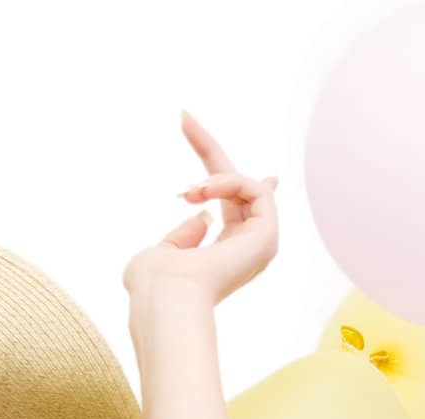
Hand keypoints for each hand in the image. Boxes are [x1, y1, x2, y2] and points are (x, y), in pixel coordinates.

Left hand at [121, 111, 279, 307]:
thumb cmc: (156, 284)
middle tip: (182, 116)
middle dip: (208, 149)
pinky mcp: (268, 234)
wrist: (167, 297)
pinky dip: (227, 182)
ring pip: (246, 184)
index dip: (224, 177)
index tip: (206, 145)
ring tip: (188, 192)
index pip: (233, 208)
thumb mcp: (162, 252)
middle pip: (238, 186)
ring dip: (213, 177)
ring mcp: (261, 242)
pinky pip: (254, 187)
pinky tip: (202, 190)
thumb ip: (183, 234)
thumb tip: (204, 215)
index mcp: (224, 254)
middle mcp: (247, 247)